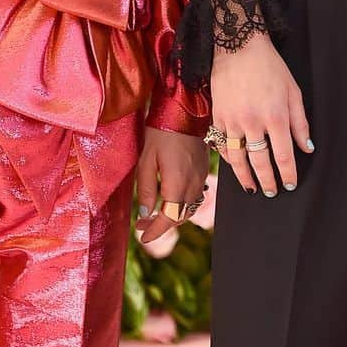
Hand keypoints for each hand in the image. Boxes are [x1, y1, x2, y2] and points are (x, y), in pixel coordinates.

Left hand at [135, 128, 208, 245]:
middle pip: (180, 217)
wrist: (184, 110)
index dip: (155, 232)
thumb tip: (144, 214)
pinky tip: (170, 200)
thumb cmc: (161, 131)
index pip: (169, 219)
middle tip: (142, 226)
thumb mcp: (146, 160)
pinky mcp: (203, 171)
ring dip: (173, 217)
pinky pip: (195, 197)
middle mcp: (193, 185)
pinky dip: (182, 205)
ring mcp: (201, 178)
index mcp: (177, 184)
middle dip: (161, 226)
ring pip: (189, 209)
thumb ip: (145, 189)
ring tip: (153, 215)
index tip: (143, 237)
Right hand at [211, 31, 312, 196]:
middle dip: (267, 181)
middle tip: (271, 192)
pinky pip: (221, 145)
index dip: (287, 174)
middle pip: (260, 162)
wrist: (238, 47)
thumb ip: (300, 122)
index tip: (290, 184)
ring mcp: (232, 120)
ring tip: (252, 188)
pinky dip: (228, 159)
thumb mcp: (293, 91)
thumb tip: (307, 148)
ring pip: (238, 158)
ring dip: (245, 177)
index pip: (284, 156)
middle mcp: (253, 122)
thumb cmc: (269, 67)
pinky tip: (235, 165)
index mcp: (275, 116)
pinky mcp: (217, 116)